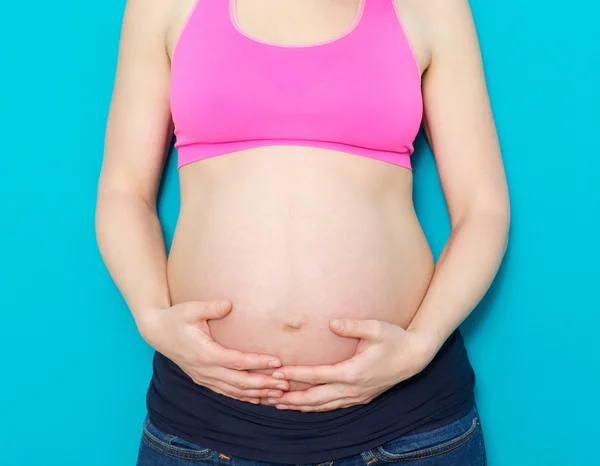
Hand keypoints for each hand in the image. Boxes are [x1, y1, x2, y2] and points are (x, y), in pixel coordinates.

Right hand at [138, 300, 289, 403]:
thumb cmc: (176, 317)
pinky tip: (257, 399)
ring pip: (234, 391)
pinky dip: (242, 396)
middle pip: (239, 382)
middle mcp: (205, 370)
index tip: (277, 362)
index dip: (258, 363)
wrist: (156, 331)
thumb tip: (229, 305)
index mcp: (205, 354)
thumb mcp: (191, 309)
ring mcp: (203, 377)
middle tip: (285, 383)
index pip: (237, 362)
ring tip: (278, 394)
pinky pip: (225, 391)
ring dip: (257, 393)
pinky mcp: (202, 378)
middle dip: (263, 383)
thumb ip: (211, 307)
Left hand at [267, 319, 436, 411]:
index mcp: (354, 372)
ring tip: (280, 404)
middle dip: (292, 398)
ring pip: (323, 406)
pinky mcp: (360, 397)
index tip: (278, 373)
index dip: (297, 375)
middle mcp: (353, 388)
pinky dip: (316, 407)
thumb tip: (331, 322)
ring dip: (301, 406)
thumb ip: (353, 326)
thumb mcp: (376, 328)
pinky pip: (333, 406)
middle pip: (316, 398)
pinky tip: (305, 405)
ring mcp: (357, 396)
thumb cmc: (394, 339)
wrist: (415, 357)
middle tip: (269, 397)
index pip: (318, 376)